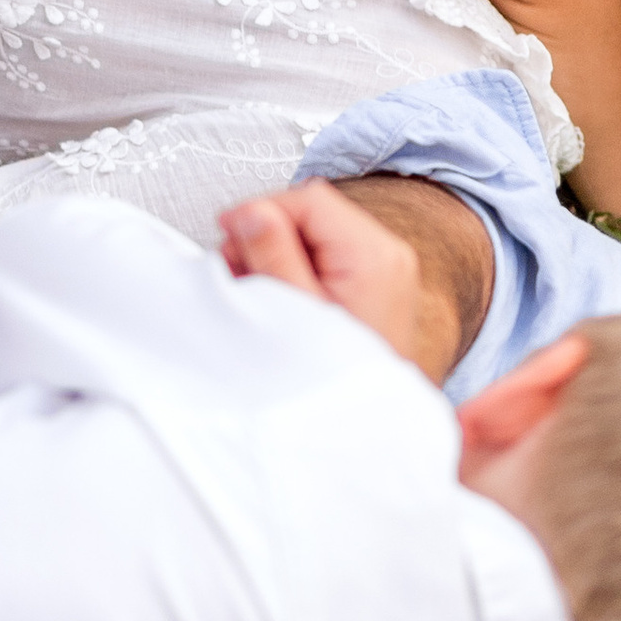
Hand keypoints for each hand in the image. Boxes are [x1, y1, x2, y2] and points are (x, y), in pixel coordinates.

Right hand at [216, 182, 432, 366]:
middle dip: (269, 233)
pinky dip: (300, 267)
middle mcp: (389, 255)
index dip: (263, 210)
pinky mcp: (378, 284)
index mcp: (373, 255)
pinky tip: (283, 296)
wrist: (370, 421)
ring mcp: (388, 269)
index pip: (309, 199)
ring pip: (319, 234)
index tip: (231, 233)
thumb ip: (273, 254)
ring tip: (260, 288)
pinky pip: (332, 256)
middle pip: (314, 213)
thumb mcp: (294, 309)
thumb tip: (253, 211)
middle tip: (240, 268)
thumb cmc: (336, 376)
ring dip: (281, 251)